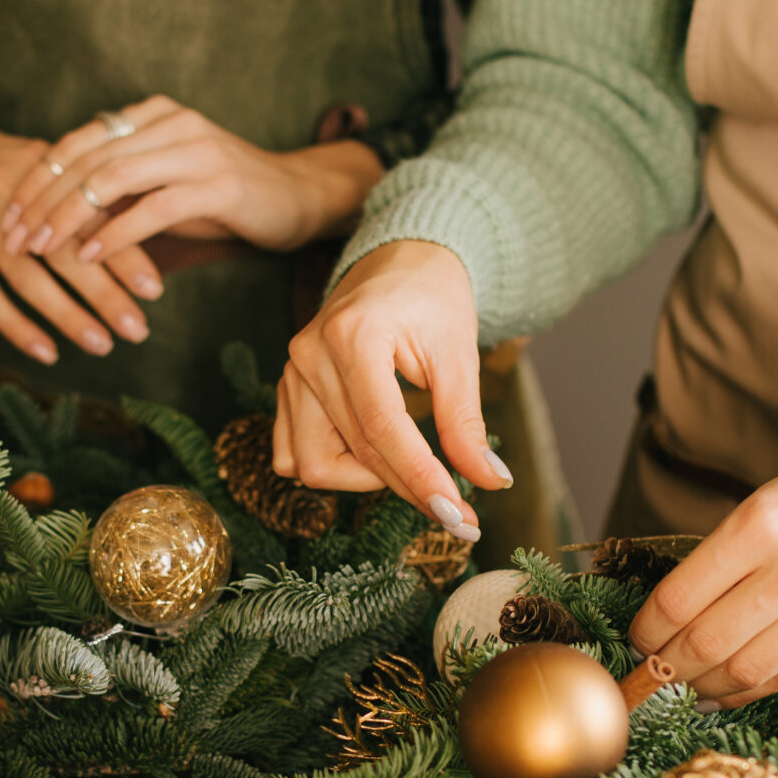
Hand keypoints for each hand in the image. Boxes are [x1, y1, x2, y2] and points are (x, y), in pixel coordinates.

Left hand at [0, 95, 383, 262]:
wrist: (298, 199)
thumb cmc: (224, 198)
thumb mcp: (163, 183)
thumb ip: (119, 184)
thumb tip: (56, 208)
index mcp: (152, 113)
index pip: (79, 140)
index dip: (38, 177)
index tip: (7, 214)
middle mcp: (171, 121)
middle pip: (87, 158)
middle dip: (43, 201)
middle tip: (13, 238)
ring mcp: (195, 149)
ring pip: (112, 180)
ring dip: (70, 218)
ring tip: (42, 250)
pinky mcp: (217, 184)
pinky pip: (152, 209)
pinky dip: (115, 234)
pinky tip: (90, 258)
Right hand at [0, 112, 164, 364]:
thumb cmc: (3, 164)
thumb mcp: (44, 162)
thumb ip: (88, 191)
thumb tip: (151, 224)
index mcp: (46, 172)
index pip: (92, 216)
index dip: (124, 252)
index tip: (155, 288)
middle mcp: (12, 197)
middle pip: (64, 251)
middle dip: (105, 293)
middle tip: (139, 329)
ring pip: (28, 278)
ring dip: (67, 315)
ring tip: (103, 344)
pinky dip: (16, 326)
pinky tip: (47, 351)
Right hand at [273, 239, 508, 541]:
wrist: (398, 260)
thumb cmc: (433, 298)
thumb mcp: (459, 355)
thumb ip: (465, 423)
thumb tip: (490, 483)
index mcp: (353, 336)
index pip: (383, 429)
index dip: (420, 479)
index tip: (458, 516)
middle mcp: (310, 355)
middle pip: (355, 453)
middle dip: (408, 488)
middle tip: (458, 513)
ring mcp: (292, 372)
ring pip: (313, 463)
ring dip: (364, 481)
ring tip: (413, 469)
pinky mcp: (287, 387)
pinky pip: (292, 452)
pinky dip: (331, 467)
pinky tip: (373, 458)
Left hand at [621, 428, 777, 706]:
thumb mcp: (770, 496)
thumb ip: (728, 552)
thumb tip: (675, 610)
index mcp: (763, 524)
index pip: (680, 598)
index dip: (647, 628)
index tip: (636, 636)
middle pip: (706, 643)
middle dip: (665, 666)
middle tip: (648, 672)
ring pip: (745, 670)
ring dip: (701, 686)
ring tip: (682, 686)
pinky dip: (747, 691)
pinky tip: (724, 691)